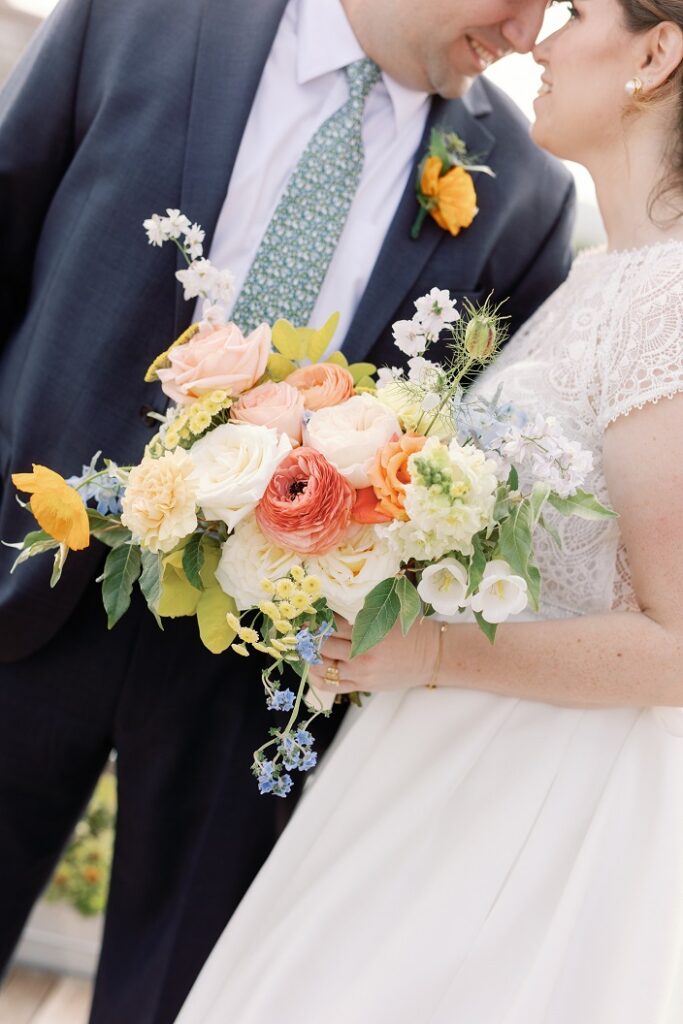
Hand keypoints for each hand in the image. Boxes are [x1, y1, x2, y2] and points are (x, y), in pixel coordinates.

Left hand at [309, 616, 442, 694]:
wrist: (430, 656)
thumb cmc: (410, 632)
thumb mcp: (389, 613)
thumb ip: (364, 609)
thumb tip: (335, 600)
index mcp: (369, 631)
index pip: (332, 623)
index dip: (317, 617)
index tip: (310, 612)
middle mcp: (362, 653)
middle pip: (323, 644)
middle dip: (310, 635)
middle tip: (303, 628)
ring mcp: (360, 672)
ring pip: (323, 665)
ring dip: (311, 655)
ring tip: (306, 646)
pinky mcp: (362, 685)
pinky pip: (331, 685)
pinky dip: (317, 677)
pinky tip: (313, 668)